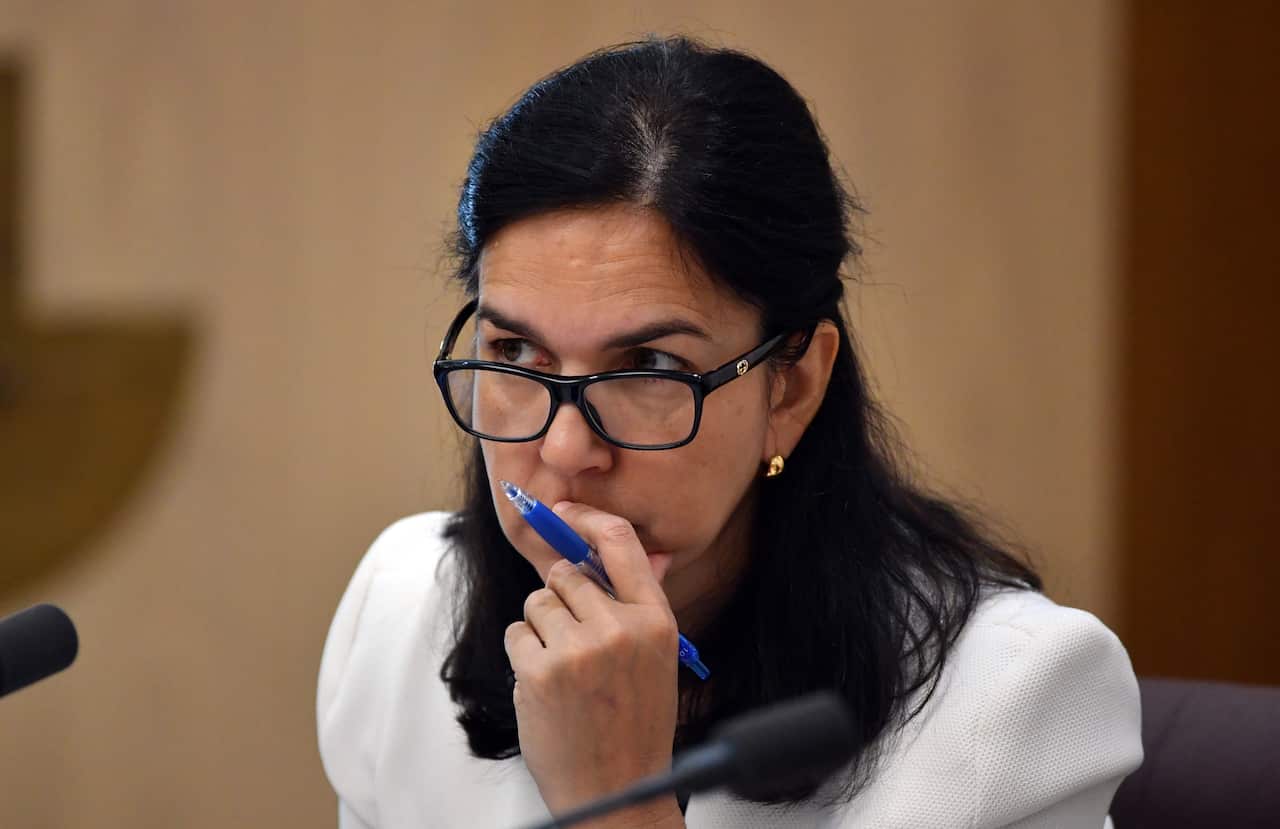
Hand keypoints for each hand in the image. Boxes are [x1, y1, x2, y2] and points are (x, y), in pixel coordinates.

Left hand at [504, 502, 684, 826]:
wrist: (618, 791)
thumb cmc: (635, 723)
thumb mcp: (656, 659)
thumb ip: (638, 604)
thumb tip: (630, 548)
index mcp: (655, 621)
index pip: (621, 543)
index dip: (587, 519)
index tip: (563, 512)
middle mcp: (620, 629)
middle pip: (566, 574)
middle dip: (559, 597)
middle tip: (571, 638)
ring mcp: (578, 650)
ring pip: (536, 604)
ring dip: (539, 629)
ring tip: (563, 670)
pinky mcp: (540, 672)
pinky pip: (516, 635)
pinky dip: (522, 656)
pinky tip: (546, 688)